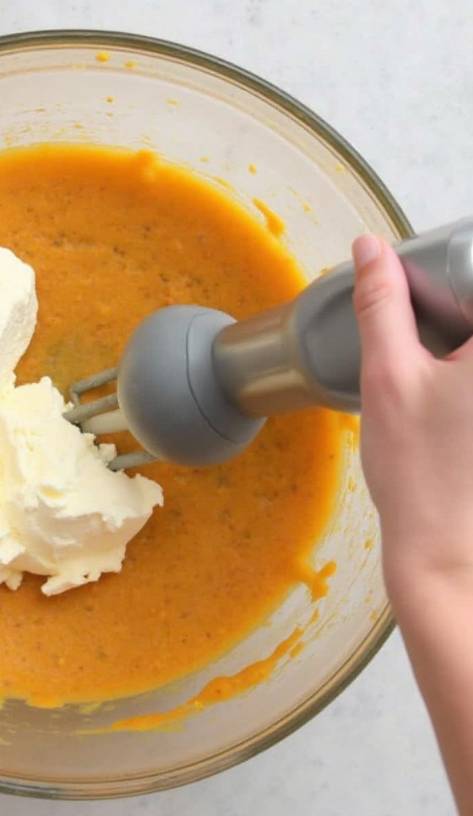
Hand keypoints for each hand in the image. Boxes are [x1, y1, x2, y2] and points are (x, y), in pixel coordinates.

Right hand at [352, 234, 472, 596]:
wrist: (445, 551)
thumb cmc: (419, 473)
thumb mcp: (387, 376)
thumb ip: (380, 305)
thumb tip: (372, 250)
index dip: (443, 272)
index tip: (413, 287)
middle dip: (449, 307)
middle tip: (418, 340)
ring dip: (455, 336)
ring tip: (428, 370)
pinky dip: (461, 364)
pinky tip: (444, 393)